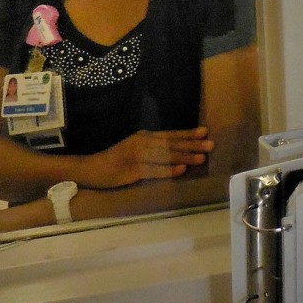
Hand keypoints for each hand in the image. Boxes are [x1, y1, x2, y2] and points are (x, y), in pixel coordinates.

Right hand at [76, 127, 212, 188]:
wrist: (91, 168)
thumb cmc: (117, 160)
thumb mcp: (136, 149)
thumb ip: (154, 149)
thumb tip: (179, 152)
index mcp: (145, 137)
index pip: (170, 135)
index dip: (187, 134)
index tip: (205, 132)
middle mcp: (142, 143)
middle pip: (171, 144)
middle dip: (192, 145)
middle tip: (211, 145)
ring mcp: (136, 156)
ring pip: (165, 156)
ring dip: (184, 157)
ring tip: (201, 158)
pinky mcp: (131, 170)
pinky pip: (153, 170)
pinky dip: (168, 170)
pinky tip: (181, 170)